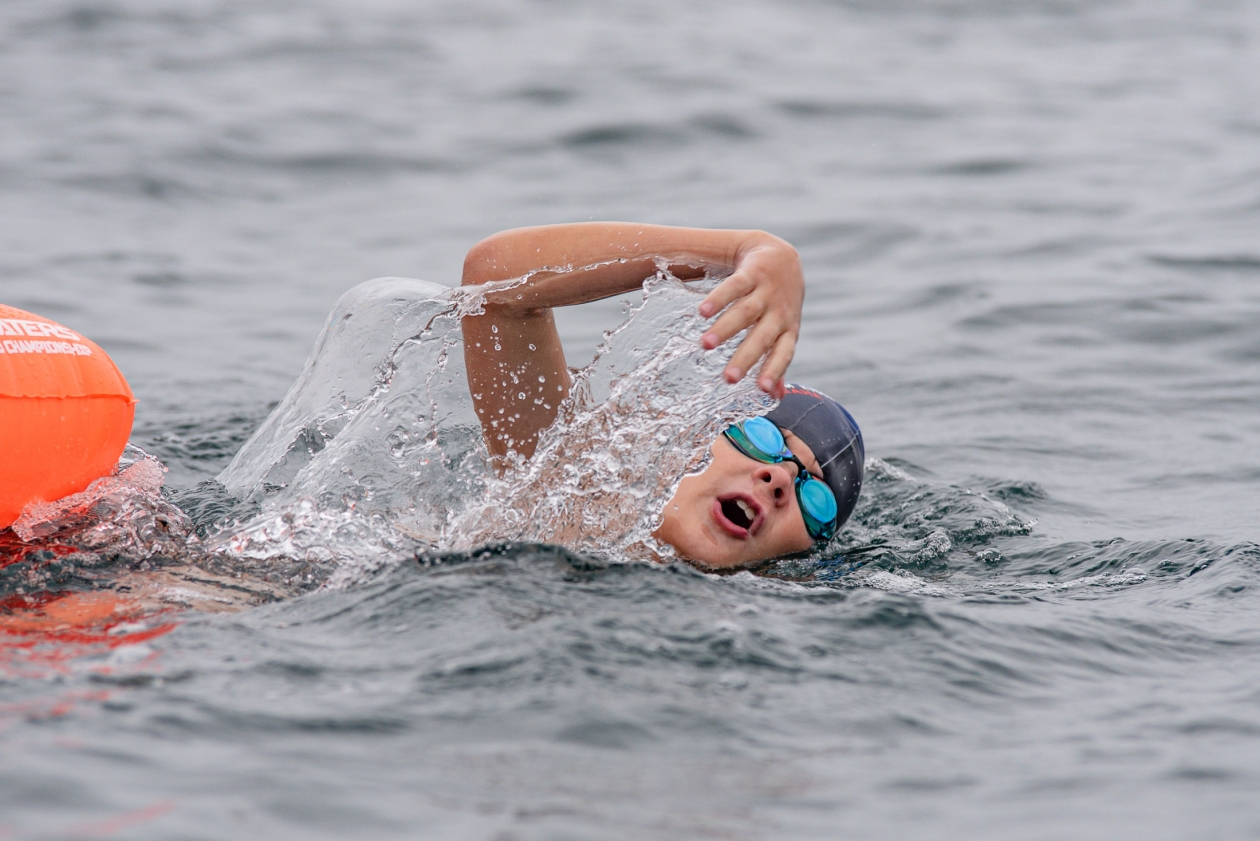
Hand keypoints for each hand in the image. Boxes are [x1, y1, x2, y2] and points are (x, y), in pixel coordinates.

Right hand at [697, 233, 802, 399]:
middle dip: (744, 358)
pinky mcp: (752, 273)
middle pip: (760, 338)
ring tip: (704, 345)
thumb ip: (777, 360)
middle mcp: (778, 313)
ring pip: (745, 312)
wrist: (782, 256)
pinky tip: (701, 312)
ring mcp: (766, 292)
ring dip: (725, 329)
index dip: (774, 371)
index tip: (763, 390)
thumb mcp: (784, 330)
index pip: (783, 354)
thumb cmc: (779, 303)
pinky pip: (734, 286)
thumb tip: (774, 396)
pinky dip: (718, 299)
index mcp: (788, 330)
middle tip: (728, 379)